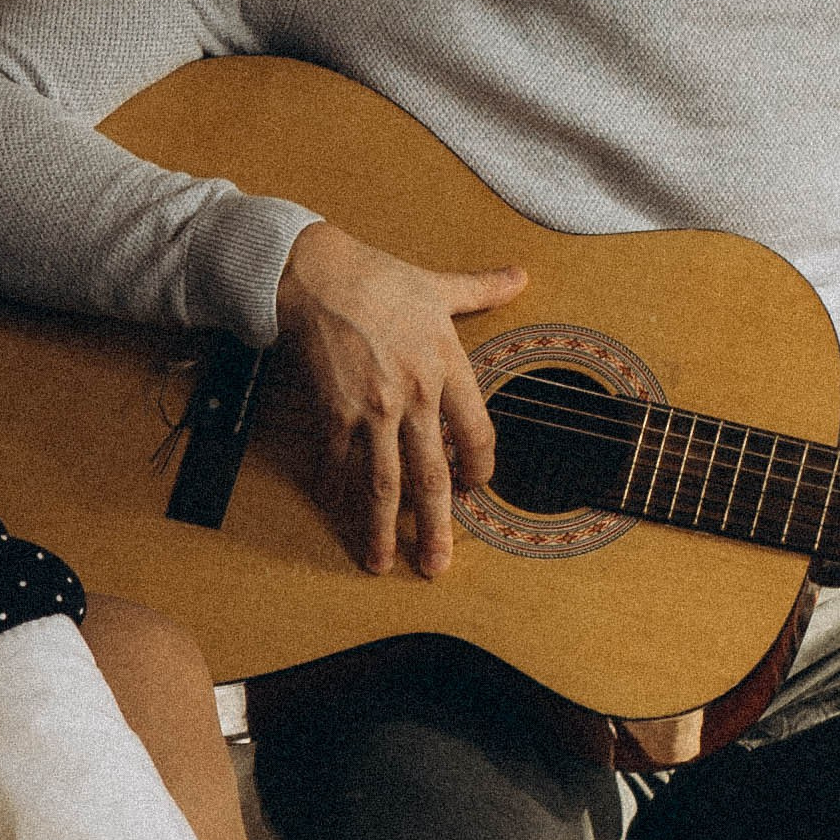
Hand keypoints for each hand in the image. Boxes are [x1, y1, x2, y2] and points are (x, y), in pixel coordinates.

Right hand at [275, 220, 526, 579]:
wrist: (319, 273)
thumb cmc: (379, 278)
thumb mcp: (438, 285)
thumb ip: (481, 289)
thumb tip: (520, 276)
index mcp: (447, 366)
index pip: (477, 433)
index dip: (479, 468)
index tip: (472, 489)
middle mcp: (416, 395)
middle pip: (431, 476)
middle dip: (435, 528)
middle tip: (437, 566)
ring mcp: (374, 409)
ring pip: (384, 483)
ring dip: (383, 529)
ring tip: (382, 563)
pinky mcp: (335, 412)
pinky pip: (339, 464)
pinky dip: (338, 492)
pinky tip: (337, 515)